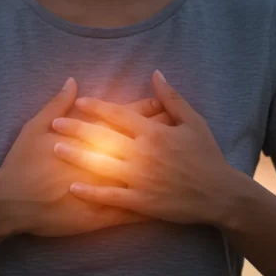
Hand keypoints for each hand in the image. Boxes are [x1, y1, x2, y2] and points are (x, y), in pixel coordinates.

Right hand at [0, 77, 171, 237]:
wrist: (12, 203)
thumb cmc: (21, 164)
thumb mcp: (35, 127)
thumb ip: (57, 104)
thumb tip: (73, 82)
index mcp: (91, 139)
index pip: (125, 119)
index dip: (145, 110)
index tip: (162, 103)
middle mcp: (104, 162)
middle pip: (140, 146)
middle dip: (163, 136)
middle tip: (182, 128)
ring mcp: (105, 191)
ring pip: (143, 180)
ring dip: (163, 172)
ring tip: (184, 165)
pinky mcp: (103, 216)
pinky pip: (133, 213)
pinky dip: (151, 208)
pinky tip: (169, 206)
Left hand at [50, 70, 251, 225]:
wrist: (220, 194)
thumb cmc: (208, 156)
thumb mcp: (194, 122)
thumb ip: (172, 98)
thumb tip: (156, 73)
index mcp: (155, 132)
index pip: (120, 115)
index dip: (97, 107)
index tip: (78, 101)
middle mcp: (145, 154)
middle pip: (104, 137)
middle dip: (77, 128)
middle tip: (55, 123)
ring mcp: (142, 179)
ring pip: (103, 165)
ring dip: (77, 156)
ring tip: (55, 148)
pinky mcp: (142, 202)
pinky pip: (112, 196)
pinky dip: (92, 192)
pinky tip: (73, 187)